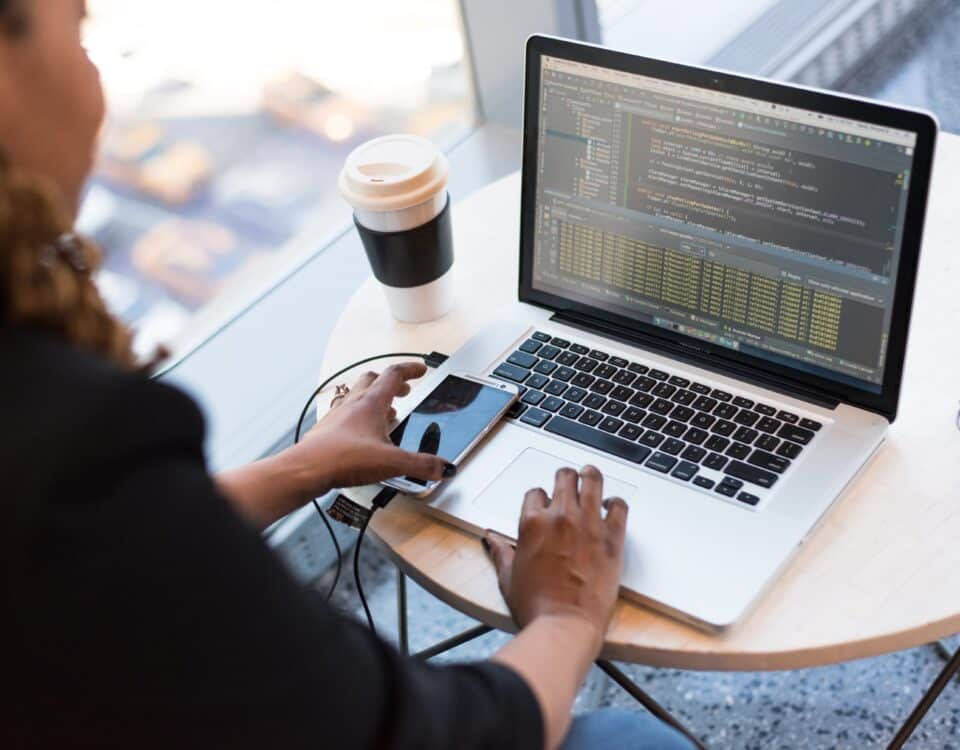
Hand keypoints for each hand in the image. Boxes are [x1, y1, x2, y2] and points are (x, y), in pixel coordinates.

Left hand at [285, 361, 453, 495]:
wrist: (307, 469)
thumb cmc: (343, 457)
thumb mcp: (392, 462)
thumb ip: (421, 464)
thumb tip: (443, 467)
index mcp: (371, 402)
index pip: (394, 374)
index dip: (410, 369)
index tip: (421, 369)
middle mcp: (353, 404)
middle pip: (373, 379)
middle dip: (391, 382)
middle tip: (403, 389)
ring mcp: (338, 416)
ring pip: (357, 395)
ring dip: (374, 398)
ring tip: (386, 412)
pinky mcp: (328, 431)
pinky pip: (345, 415)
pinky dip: (358, 417)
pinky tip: (363, 434)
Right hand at [483, 466, 627, 645]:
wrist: (565, 625)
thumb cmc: (536, 606)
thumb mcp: (508, 577)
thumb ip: (500, 552)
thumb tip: (490, 540)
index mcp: (532, 522)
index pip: (536, 493)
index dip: (540, 499)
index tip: (544, 507)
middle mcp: (560, 516)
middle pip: (564, 478)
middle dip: (565, 478)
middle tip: (568, 481)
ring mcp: (588, 524)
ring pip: (592, 481)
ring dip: (590, 476)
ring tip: (590, 474)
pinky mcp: (612, 537)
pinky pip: (619, 506)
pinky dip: (616, 502)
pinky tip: (612, 505)